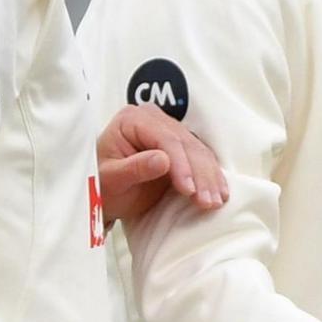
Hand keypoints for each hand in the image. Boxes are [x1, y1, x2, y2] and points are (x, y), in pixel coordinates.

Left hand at [96, 104, 225, 224]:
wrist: (106, 193)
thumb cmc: (102, 185)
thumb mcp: (111, 179)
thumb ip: (134, 168)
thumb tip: (163, 160)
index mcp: (132, 119)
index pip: (165, 139)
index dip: (181, 164)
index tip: (189, 190)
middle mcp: (154, 119)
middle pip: (186, 144)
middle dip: (200, 175)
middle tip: (208, 202)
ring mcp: (170, 131)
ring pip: (199, 152)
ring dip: (210, 178)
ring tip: (216, 202)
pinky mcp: (181, 147)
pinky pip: (202, 159)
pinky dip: (212, 177)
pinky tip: (220, 193)